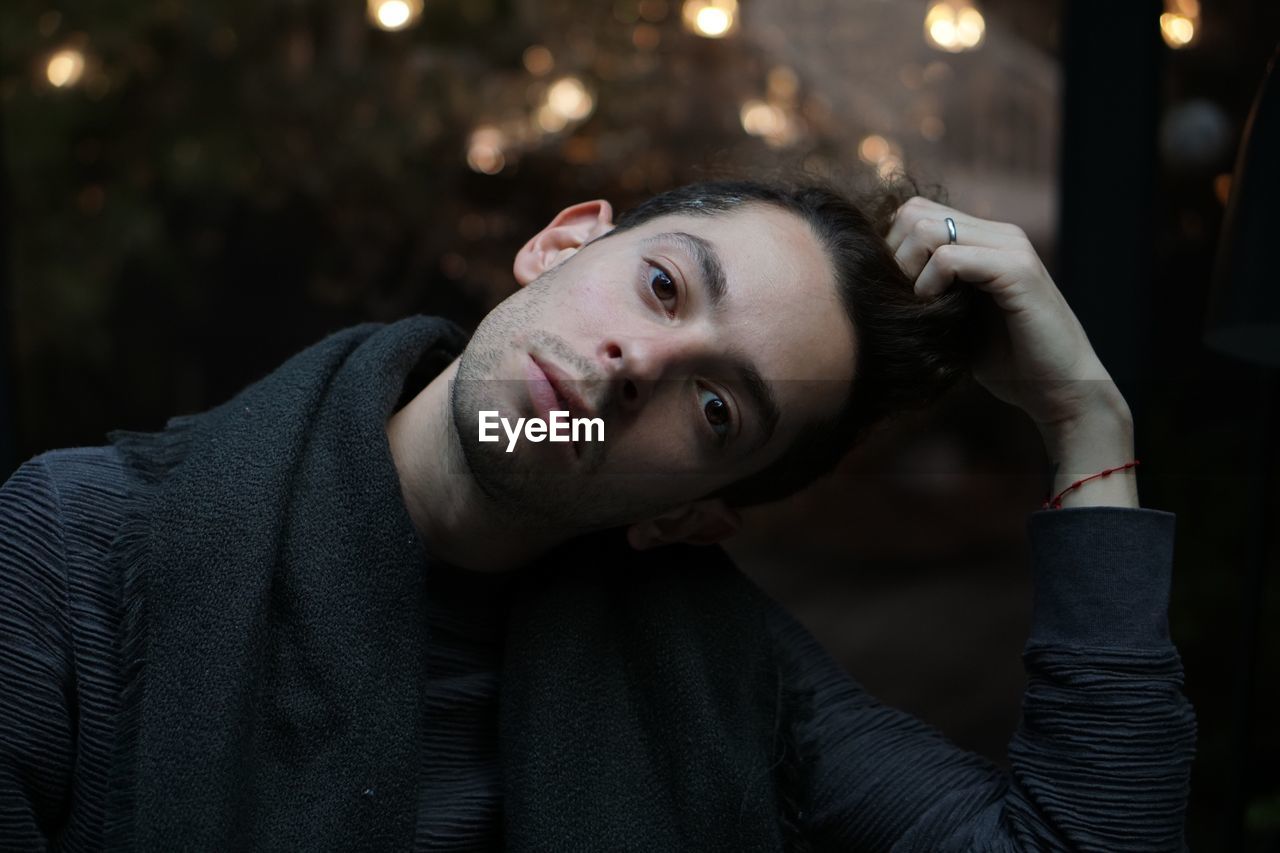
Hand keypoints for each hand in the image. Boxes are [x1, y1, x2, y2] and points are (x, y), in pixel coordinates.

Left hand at [885, 196, 1128, 433]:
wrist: (1060, 388)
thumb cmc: (1008, 361)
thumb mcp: (957, 318)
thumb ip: (931, 289)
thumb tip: (879, 279)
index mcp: (985, 239)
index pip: (914, 213)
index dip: (892, 250)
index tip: (896, 292)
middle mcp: (999, 233)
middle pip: (913, 213)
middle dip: (895, 257)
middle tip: (903, 300)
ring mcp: (1010, 247)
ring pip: (927, 230)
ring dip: (909, 271)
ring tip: (919, 307)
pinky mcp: (1017, 270)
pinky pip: (949, 258)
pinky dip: (929, 285)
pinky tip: (935, 312)